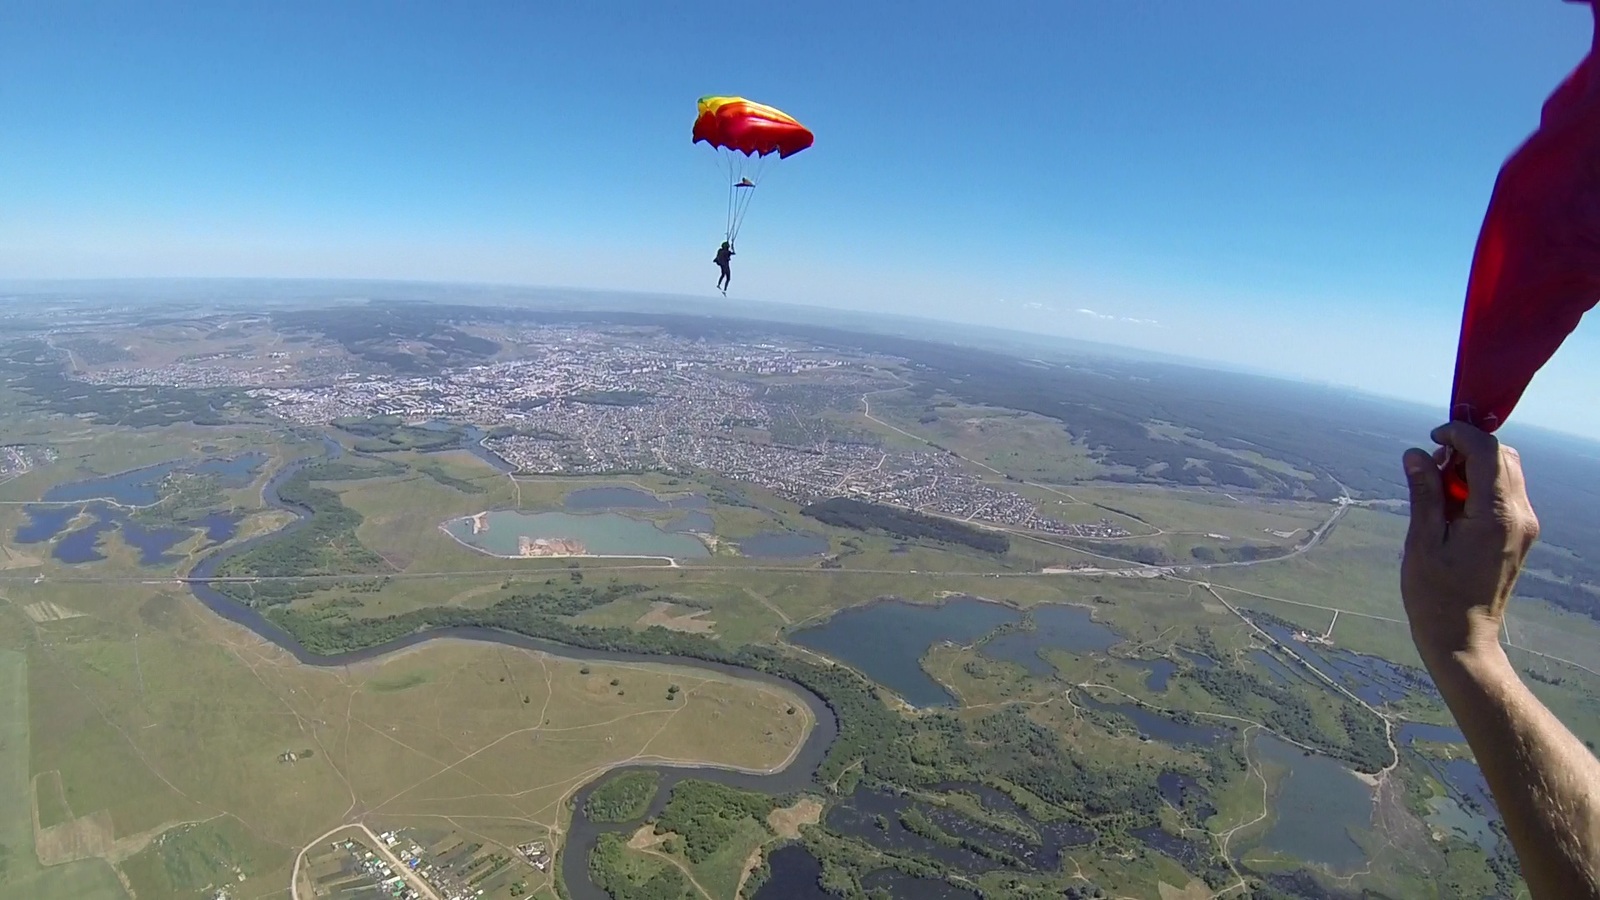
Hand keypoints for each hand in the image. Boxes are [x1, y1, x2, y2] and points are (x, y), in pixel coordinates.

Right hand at [1401, 422, 1539, 665]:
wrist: (1462, 637)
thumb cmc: (1435, 595)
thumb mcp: (1421, 541)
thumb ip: (1424, 493)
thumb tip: (1416, 453)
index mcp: (1495, 516)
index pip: (1488, 451)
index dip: (1460, 433)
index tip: (1431, 438)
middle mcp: (1519, 516)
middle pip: (1503, 456)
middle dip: (1466, 448)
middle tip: (1431, 466)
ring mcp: (1524, 526)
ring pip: (1507, 472)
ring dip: (1474, 466)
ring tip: (1439, 488)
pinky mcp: (1520, 535)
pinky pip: (1506, 493)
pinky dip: (1480, 485)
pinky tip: (1453, 506)